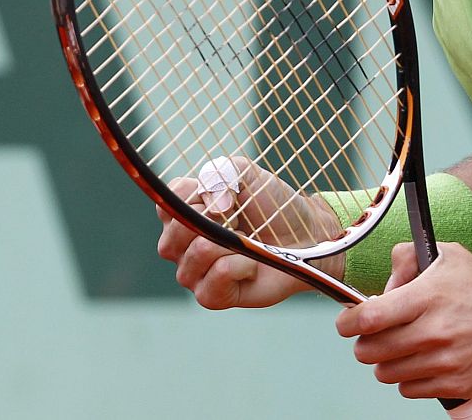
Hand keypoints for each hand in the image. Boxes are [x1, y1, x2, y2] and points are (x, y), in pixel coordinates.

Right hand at [156, 157, 344, 309]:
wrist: (304, 235)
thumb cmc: (272, 205)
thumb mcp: (246, 174)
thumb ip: (221, 173)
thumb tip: (213, 205)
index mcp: (183, 214)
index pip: (167, 203)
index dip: (196, 197)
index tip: (226, 197)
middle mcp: (181, 246)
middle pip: (173, 236)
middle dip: (213, 222)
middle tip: (238, 221)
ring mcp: (194, 273)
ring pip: (196, 254)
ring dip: (230, 243)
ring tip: (246, 242)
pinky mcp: (212, 296)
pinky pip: (215, 278)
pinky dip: (239, 266)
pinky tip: (251, 264)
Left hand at [335, 242, 471, 400]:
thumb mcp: (449, 256)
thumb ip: (408, 257)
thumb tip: (382, 282)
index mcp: (429, 297)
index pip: (369, 317)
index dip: (348, 321)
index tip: (346, 321)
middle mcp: (434, 333)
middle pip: (370, 350)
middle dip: (365, 341)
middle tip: (374, 333)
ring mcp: (444, 364)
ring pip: (385, 373)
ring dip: (385, 360)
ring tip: (402, 345)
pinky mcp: (453, 387)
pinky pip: (408, 389)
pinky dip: (408, 377)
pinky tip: (422, 360)